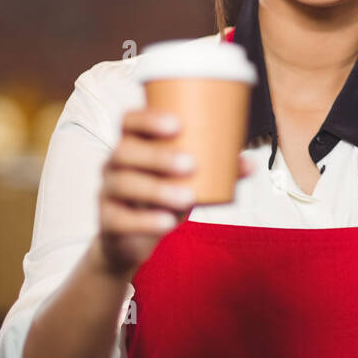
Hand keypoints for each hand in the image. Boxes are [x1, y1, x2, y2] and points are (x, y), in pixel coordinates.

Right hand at [95, 109, 252, 277]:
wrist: (131, 239)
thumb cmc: (162, 196)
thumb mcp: (188, 181)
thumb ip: (217, 171)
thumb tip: (250, 164)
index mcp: (133, 144)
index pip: (129, 121)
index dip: (148, 118)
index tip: (178, 124)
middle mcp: (114, 163)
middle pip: (124, 151)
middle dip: (158, 156)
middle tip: (191, 164)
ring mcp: (107, 192)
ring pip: (123, 184)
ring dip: (157, 189)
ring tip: (187, 197)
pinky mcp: (107, 221)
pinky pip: (120, 219)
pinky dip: (145, 221)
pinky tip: (167, 222)